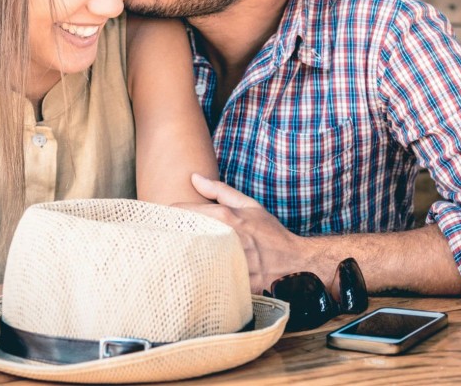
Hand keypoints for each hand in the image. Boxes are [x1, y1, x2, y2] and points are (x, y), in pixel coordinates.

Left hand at [174, 174, 306, 293]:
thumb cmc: (270, 234)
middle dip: (171, 234)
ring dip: (180, 255)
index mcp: (226, 217)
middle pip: (181, 235)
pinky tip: (191, 274)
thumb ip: (220, 191)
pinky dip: (194, 275)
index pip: (183, 211)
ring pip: (188, 258)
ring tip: (174, 255)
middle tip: (165, 236)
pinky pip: (202, 279)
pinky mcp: (228, 283)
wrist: (295, 266)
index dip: (171, 214)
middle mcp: (224, 238)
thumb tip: (194, 177)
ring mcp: (225, 262)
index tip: (165, 217)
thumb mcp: (249, 206)